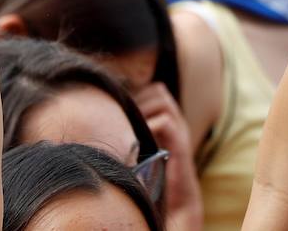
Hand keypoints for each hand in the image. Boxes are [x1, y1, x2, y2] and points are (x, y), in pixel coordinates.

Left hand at [132, 82, 201, 227]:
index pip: (155, 88)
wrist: (177, 199)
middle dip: (139, 98)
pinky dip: (149, 126)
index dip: (138, 92)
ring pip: (163, 100)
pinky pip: (165, 122)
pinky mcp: (181, 144)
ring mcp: (180, 130)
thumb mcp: (144, 146)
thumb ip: (135, 131)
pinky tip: (137, 140)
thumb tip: (107, 119)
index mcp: (169, 118)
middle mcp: (177, 119)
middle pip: (158, 89)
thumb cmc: (155, 173)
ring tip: (130, 125)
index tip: (121, 106)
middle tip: (124, 115)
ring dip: (144, 109)